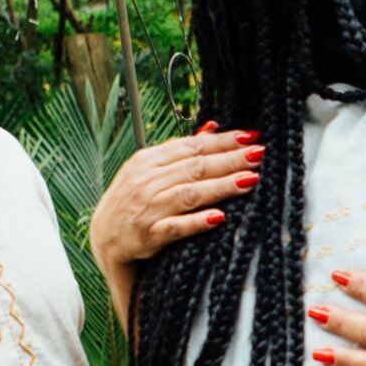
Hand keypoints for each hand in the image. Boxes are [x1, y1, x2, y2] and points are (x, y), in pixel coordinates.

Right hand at [89, 125, 263, 326]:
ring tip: (250, 179)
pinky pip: (176, 228)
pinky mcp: (148, 236)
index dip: (223, 141)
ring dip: (222, 187)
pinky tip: (219, 217)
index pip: (192, 147)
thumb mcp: (149, 171)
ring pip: (190, 193)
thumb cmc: (134, 201)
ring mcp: (147, 208)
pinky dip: (197, 222)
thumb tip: (213, 127)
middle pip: (195, 167)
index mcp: (147, 160)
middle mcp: (146, 181)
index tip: (252, 136)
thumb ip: (180, 151)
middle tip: (260, 154)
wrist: (105, 238)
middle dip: (230, 159)